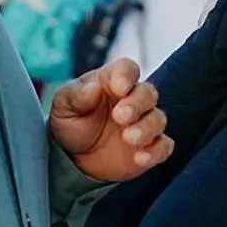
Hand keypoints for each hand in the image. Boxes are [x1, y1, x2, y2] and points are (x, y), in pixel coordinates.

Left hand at [49, 59, 173, 181]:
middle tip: (120, 116)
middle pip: (148, 93)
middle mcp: (133, 99)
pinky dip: (156, 151)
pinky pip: (163, 146)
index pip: (127, 69)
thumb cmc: (72, 120)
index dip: (126, 75)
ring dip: (146, 128)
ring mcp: (143, 123)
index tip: (119, 87)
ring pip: (158, 119)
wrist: (74, 155)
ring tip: (128, 138)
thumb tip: (93, 88)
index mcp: (112, 81)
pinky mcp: (149, 147)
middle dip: (137, 104)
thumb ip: (76, 96)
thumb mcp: (63, 105)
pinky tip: (140, 158)